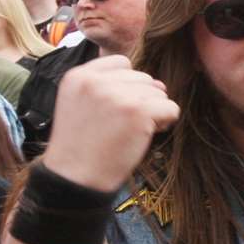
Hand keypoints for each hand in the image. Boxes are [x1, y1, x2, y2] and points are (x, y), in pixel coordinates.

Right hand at [39, 55, 178, 189]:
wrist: (73, 179)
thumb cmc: (79, 148)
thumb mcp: (80, 106)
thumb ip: (112, 87)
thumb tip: (160, 84)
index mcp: (78, 76)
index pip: (120, 63)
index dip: (124, 87)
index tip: (112, 111)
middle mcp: (96, 81)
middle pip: (142, 77)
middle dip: (140, 100)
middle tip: (120, 126)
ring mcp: (117, 94)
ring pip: (158, 92)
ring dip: (152, 112)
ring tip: (129, 132)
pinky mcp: (138, 111)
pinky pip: (170, 108)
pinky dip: (164, 123)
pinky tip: (143, 137)